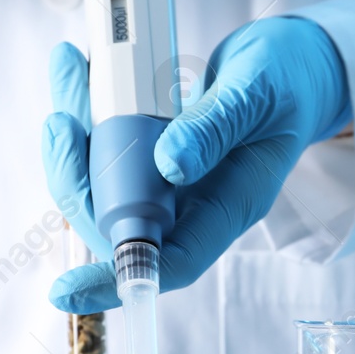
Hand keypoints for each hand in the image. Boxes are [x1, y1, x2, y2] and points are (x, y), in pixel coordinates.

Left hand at [43, 17, 350, 312]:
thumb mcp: (259, 93)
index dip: (116, 279)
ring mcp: (170, 179)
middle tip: (62, 119)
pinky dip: (86, 109)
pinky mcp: (152, 152)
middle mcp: (193, 203)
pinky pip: (104, 147)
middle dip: (77, 173)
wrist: (292, 63)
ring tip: (68, 66)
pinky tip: (80, 67)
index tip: (65, 290)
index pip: (170, 262)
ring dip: (75, 131)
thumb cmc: (287, 81)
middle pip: (116, 219)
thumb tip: (168, 163)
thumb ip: (217, 126)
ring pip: (100, 179)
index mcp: (230, 205)